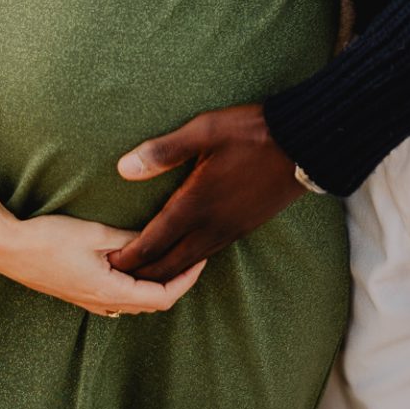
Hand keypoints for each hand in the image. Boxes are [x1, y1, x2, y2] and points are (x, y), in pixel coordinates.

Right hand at [0, 212, 206, 316]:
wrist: (7, 248)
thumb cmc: (48, 238)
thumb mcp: (94, 233)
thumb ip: (128, 240)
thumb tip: (158, 238)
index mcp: (111, 292)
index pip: (163, 296)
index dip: (187, 279)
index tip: (202, 257)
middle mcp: (103, 304)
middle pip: (152, 302)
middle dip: (176, 281)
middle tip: (192, 254)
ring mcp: (90, 302)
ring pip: (136, 301)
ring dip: (156, 283)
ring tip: (171, 256)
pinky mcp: (81, 294)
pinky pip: (120, 297)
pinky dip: (137, 283)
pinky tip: (138, 262)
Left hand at [106, 103, 302, 284]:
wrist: (303, 145)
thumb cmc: (250, 132)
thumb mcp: (203, 131)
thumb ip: (163, 151)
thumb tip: (123, 168)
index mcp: (196, 204)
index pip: (153, 243)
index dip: (128, 257)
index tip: (107, 263)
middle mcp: (212, 226)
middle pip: (169, 265)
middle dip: (142, 274)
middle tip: (117, 277)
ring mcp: (230, 230)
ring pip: (190, 264)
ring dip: (164, 272)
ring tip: (143, 273)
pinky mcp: (244, 228)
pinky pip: (208, 254)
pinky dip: (187, 263)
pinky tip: (182, 255)